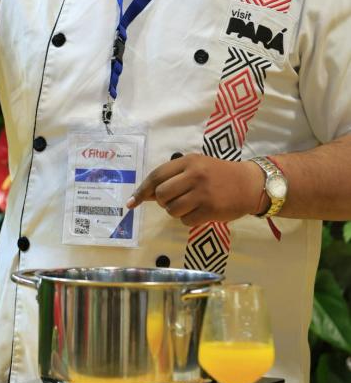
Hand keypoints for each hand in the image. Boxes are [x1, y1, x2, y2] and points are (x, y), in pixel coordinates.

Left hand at [125, 154, 264, 225]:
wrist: (249, 184)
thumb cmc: (219, 175)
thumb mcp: (197, 167)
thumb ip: (173, 177)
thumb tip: (146, 194)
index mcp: (188, 161)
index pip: (157, 176)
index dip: (142, 190)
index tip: (131, 201)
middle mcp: (194, 175)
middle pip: (161, 194)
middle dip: (162, 202)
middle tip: (173, 200)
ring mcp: (202, 193)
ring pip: (172, 210)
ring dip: (176, 211)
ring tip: (189, 205)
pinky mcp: (210, 210)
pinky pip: (186, 221)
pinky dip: (188, 220)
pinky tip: (199, 212)